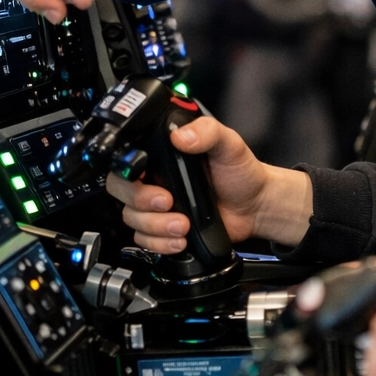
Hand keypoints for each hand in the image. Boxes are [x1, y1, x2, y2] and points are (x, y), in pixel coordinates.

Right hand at [105, 114, 314, 249]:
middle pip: (121, 192)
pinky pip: (145, 241)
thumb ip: (207, 131)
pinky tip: (180, 239)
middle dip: (140, 201)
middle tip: (168, 202)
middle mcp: (154, 180)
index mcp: (162, 156)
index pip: (126, 161)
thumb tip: (181, 136)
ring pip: (132, 219)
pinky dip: (160, 243)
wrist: (254, 206)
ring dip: (155, 226)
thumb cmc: (240, 172)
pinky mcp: (164, 230)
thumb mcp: (228, 143)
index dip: (128, 173)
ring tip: (183, 225)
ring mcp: (158, 207)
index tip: (146, 178)